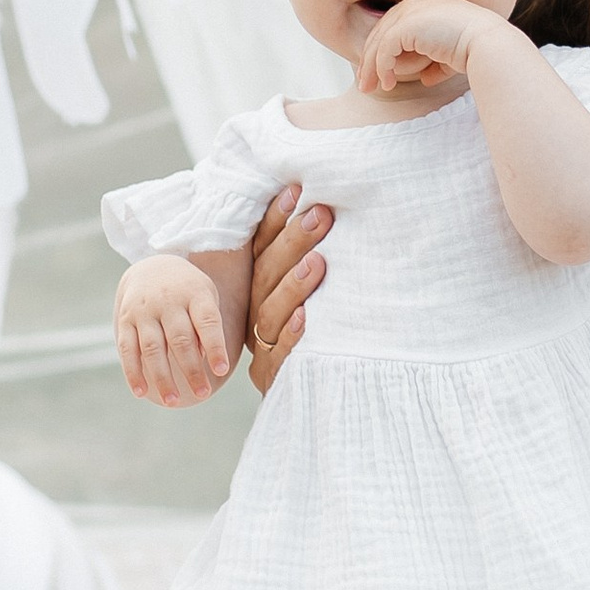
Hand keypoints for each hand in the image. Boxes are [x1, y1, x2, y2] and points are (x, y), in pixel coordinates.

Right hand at [115, 256, 232, 407]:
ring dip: (163, 377)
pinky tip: (141, 393)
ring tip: (174, 401)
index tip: (222, 370)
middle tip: (203, 393)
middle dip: (192, 369)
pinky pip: (127, 349)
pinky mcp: (125, 320)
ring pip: (153, 347)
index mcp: (195, 293)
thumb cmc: (188, 292)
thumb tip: (204, 360)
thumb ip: (206, 327)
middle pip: (180, 339)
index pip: (207, 321)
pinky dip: (133, 372)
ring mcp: (144, 310)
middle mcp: (168, 300)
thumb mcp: (205, 298)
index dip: (215, 346)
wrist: (152, 266)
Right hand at [239, 185, 332, 392]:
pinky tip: (307, 318)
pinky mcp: (275, 378)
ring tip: (318, 262)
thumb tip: (331, 208)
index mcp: (262, 291)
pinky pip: (282, 355)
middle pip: (267, 275)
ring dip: (294, 285)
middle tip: (320, 214)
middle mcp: (258, 316)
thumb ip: (316, 259)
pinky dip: (294, 336)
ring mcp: (264, 348)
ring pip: (271, 312)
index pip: (263, 249)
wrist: (320, 398)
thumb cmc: (325, 332)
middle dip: (292, 242)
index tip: (297, 191)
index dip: (276, 220)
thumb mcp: (318, 293)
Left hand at [358, 0, 499, 96]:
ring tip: (370, 87)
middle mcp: (415, 1)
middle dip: (370, 60)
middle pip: (381, 31)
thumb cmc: (476, 49)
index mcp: (426, 2)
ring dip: (371, 67)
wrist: (487, 43)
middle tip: (365, 84)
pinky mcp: (407, 24)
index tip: (379, 74)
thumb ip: (435, 62)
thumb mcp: (450, 55)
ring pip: (379, 41)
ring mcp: (410, 10)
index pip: (394, 26)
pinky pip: (385, 49)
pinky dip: (381, 67)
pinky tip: (387, 83)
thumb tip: (425, 78)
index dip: (383, 50)